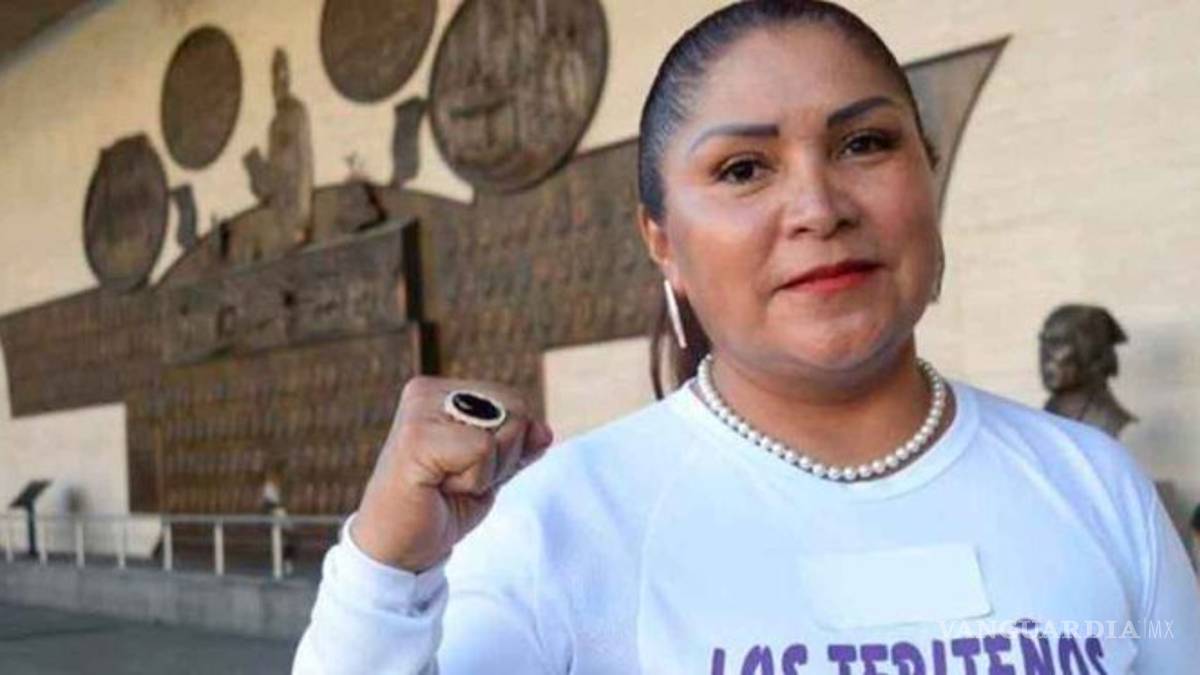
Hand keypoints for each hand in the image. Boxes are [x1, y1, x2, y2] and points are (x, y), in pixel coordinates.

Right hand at [350, 376, 554, 571]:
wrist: (397, 550)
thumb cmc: (440, 507)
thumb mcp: (490, 471)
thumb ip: (518, 445)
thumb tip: (544, 431)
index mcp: (442, 391)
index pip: (514, 401)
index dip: (510, 445)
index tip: (466, 470)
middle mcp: (427, 392)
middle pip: (515, 408)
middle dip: (504, 456)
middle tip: (459, 480)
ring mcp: (419, 411)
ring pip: (504, 426)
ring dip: (488, 470)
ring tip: (449, 483)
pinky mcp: (416, 437)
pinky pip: (484, 449)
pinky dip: (475, 480)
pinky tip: (441, 489)